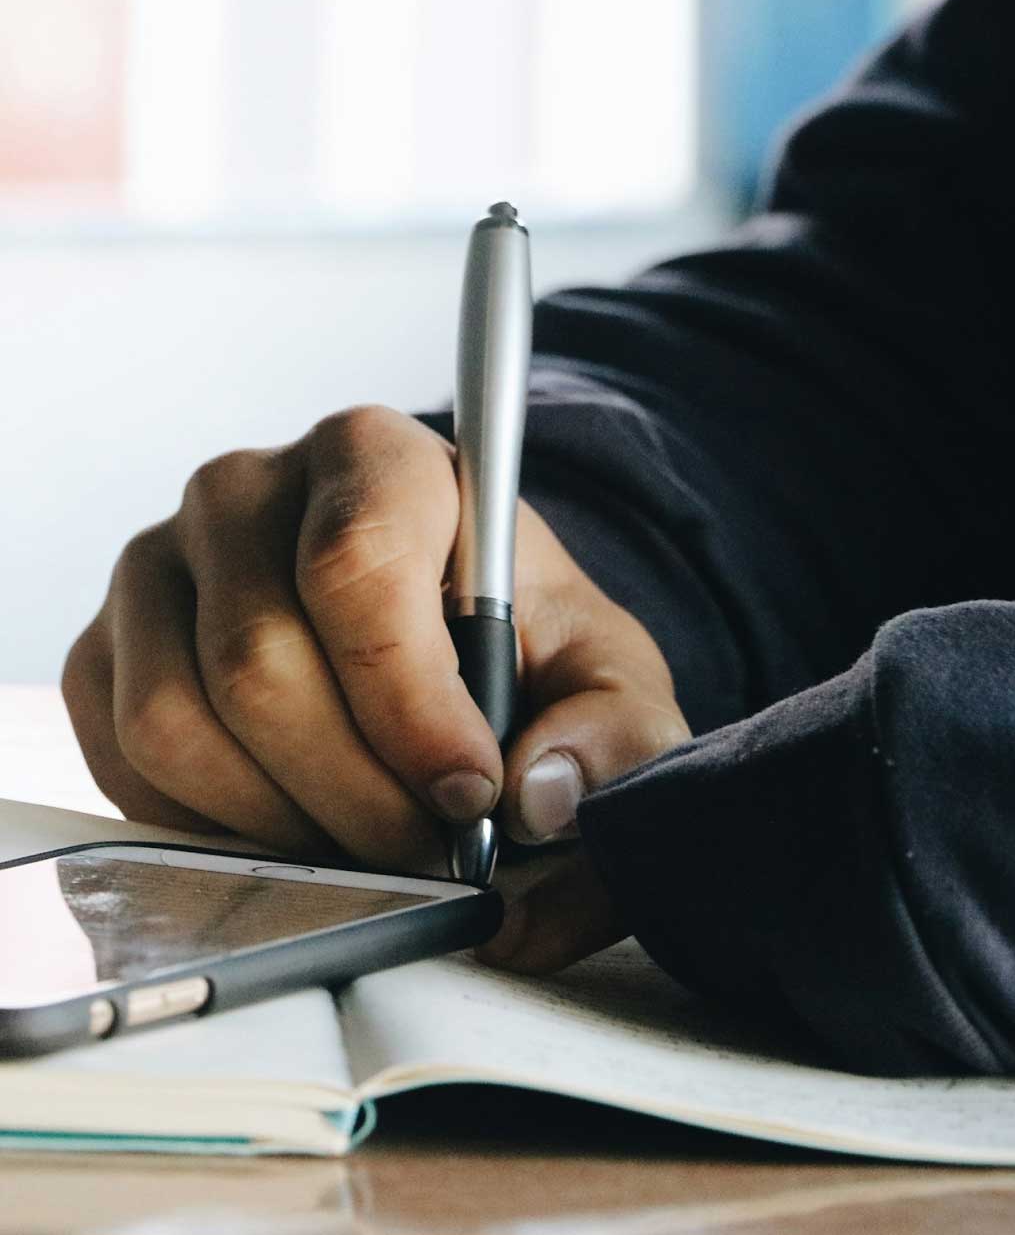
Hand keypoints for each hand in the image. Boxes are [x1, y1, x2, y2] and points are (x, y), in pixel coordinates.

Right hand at [62, 406, 689, 967]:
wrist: (429, 622)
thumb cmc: (513, 640)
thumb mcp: (601, 671)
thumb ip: (613, 728)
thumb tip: (539, 795)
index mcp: (371, 456)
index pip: (354, 566)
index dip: (408, 704)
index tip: (468, 795)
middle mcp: (244, 490)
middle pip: (258, 662)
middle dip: (353, 794)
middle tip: (426, 852)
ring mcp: (155, 563)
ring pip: (176, 720)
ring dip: (281, 820)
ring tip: (363, 841)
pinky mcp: (105, 643)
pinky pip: (123, 755)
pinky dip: (208, 823)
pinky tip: (289, 822)